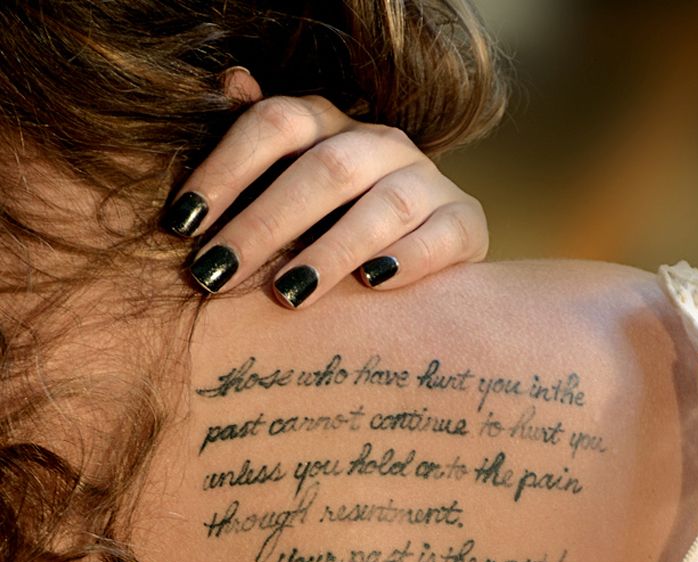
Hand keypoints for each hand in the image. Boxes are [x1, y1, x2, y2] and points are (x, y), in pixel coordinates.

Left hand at [162, 92, 488, 308]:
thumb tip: (229, 80)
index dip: (224, 171)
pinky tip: (372, 284)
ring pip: (384, 206)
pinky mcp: (465, 224)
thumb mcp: (288, 187)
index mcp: (327, 124)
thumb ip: (256, 147)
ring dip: (331, 249)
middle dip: (263, 225)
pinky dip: (408, 260)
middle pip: (323, 169)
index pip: (274, 125)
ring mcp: (427, 181)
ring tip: (288, 294)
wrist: (423, 256)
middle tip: (216, 276)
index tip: (181, 226)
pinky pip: (442, 236)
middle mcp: (379, 143)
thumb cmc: (332, 227)